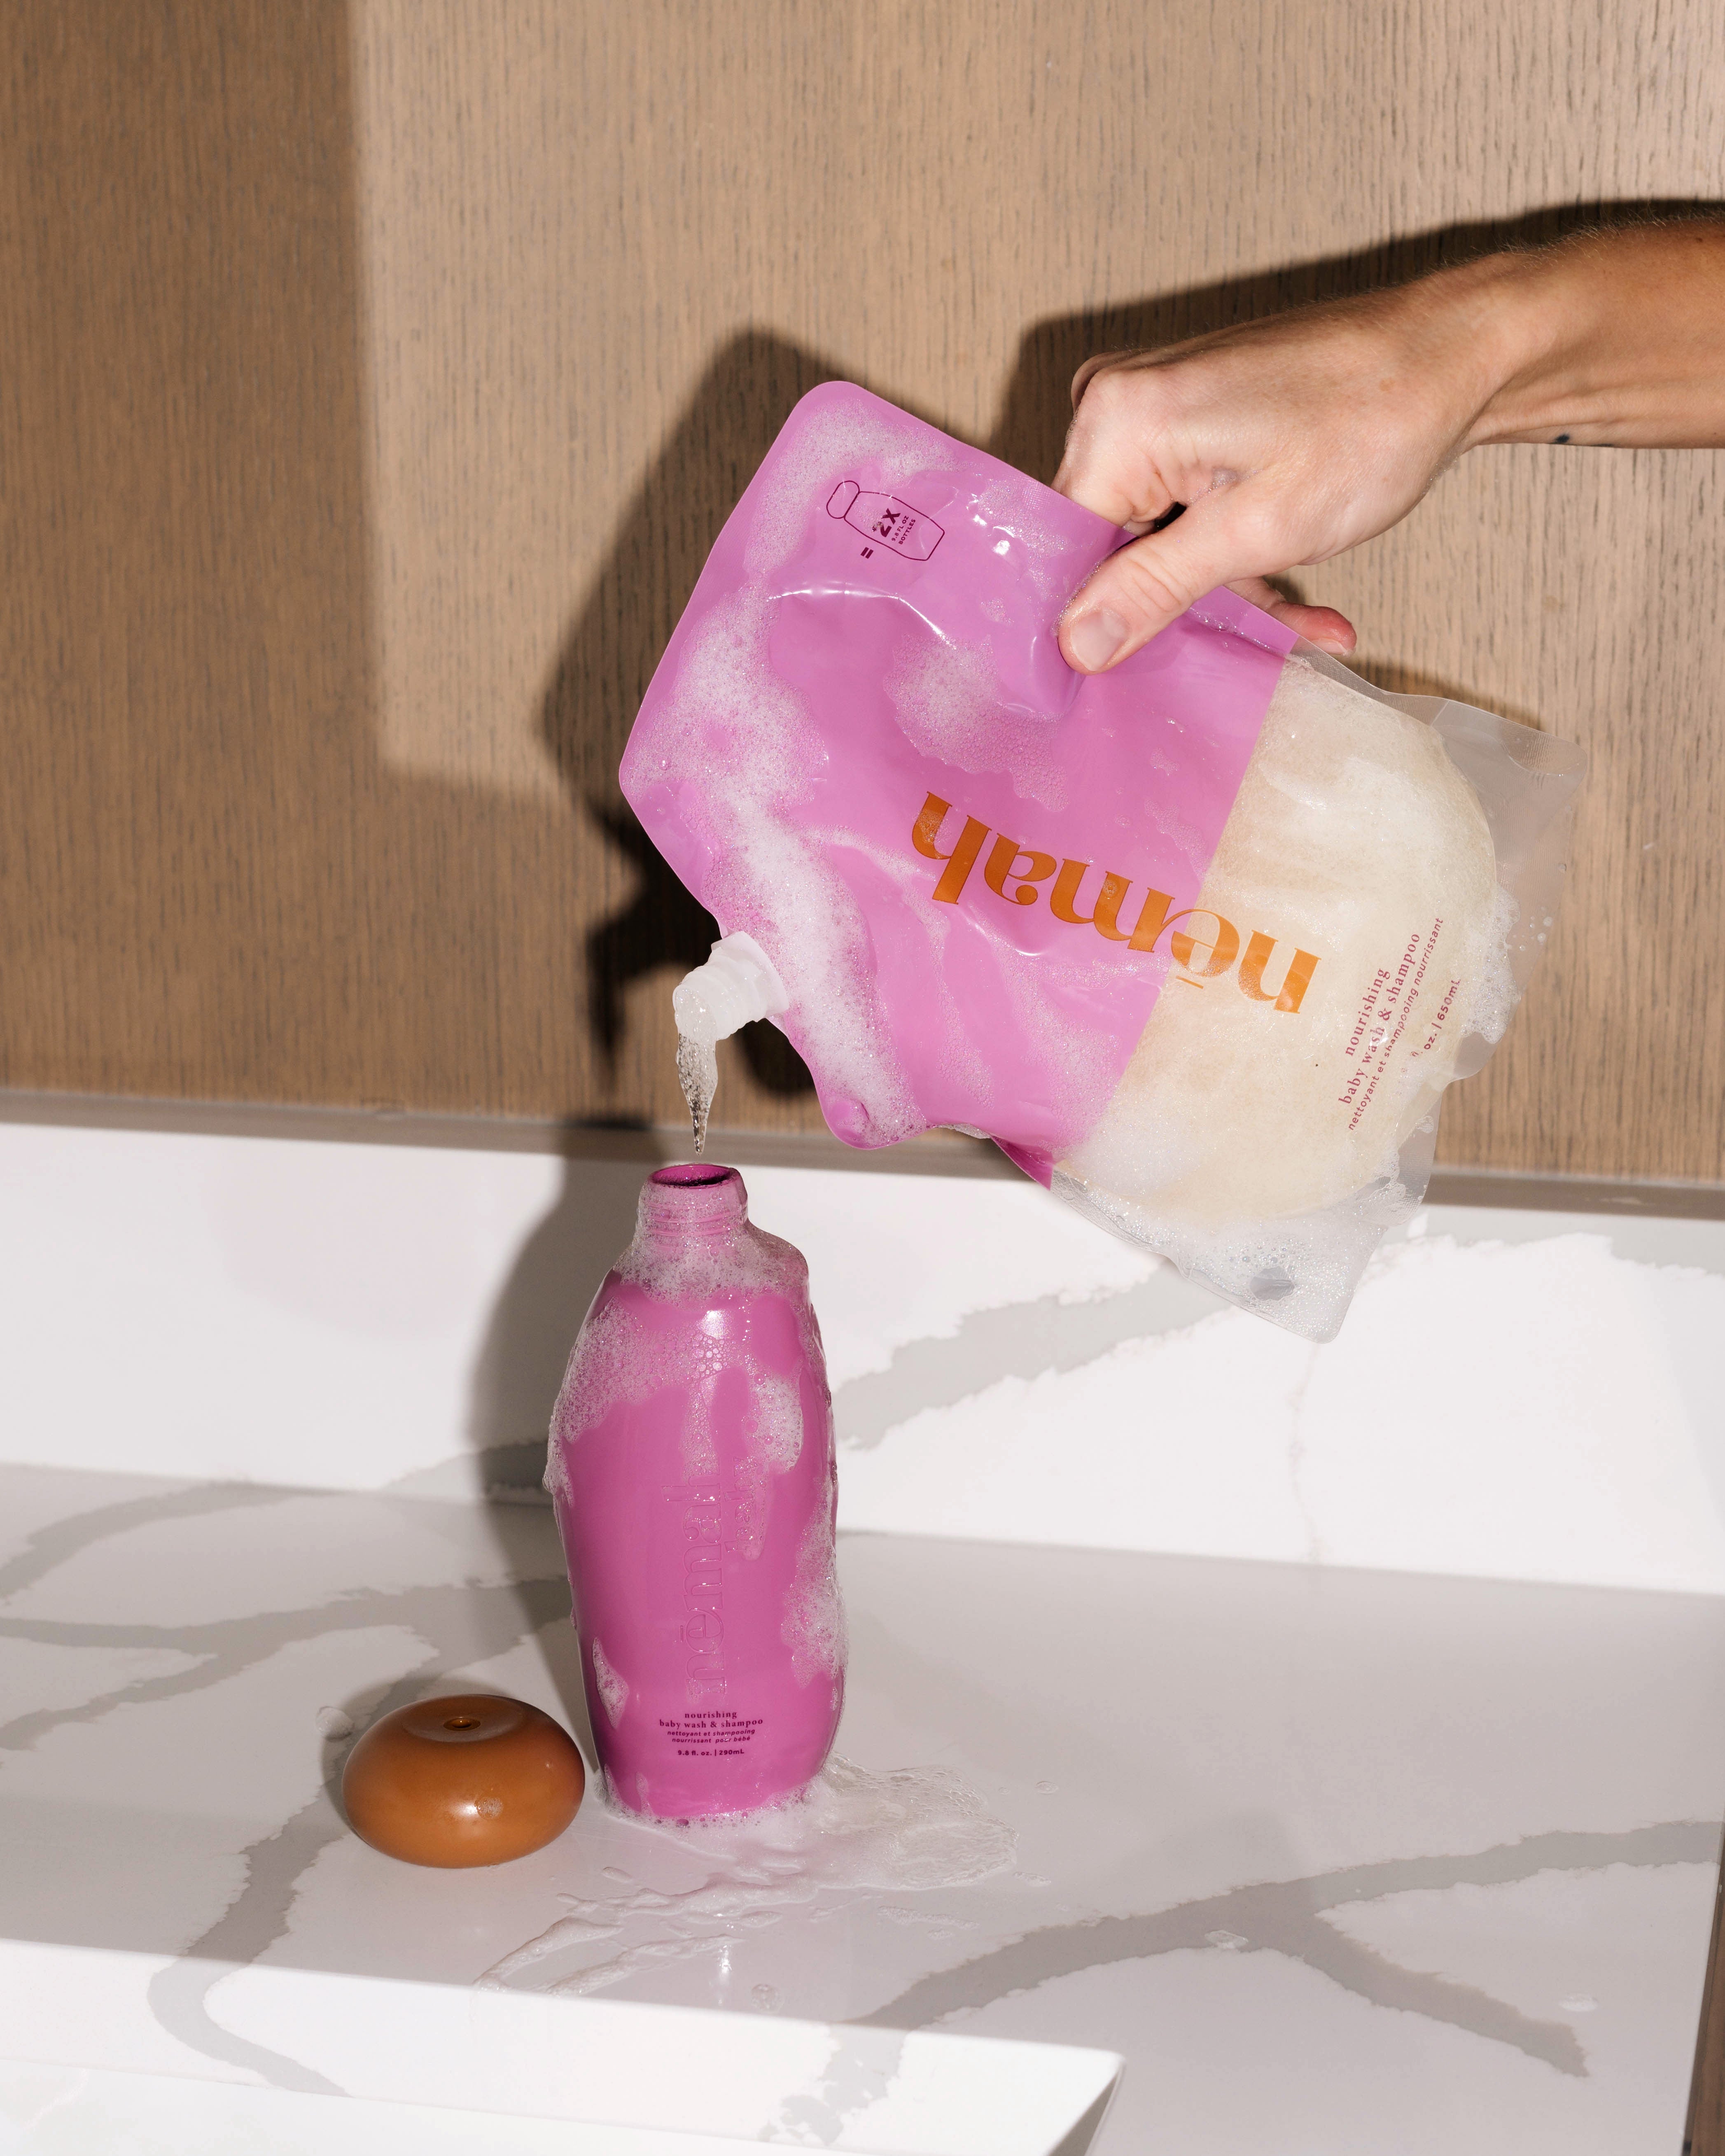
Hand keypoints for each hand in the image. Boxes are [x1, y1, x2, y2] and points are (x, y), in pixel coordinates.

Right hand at [1053, 272, 1511, 671]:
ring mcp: (1155, 407)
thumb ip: (1155, 587)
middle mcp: (1119, 404)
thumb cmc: (1373, 420)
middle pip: (1107, 547)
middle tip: (1240, 657)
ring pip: (1154, 539)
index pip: (1062, 552)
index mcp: (1117, 421)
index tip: (1119, 682)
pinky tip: (1305, 597)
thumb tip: (1076, 643)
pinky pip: (1185, 510)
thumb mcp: (1258, 528)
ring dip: (1225, 590)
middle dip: (1174, 610)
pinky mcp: (1189, 419)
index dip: (1089, 623)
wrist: (1454, 355)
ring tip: (1310, 622)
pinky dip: (1239, 555)